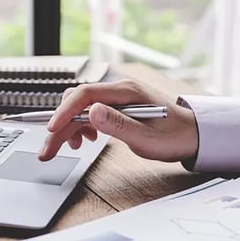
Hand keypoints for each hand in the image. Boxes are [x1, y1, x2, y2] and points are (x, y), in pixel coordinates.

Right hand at [38, 80, 198, 162]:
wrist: (191, 134)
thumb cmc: (174, 136)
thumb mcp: (146, 138)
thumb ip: (118, 125)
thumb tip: (92, 112)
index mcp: (126, 92)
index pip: (85, 94)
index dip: (64, 112)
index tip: (52, 130)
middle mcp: (118, 90)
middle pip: (77, 102)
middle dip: (59, 126)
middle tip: (48, 151)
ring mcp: (116, 97)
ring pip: (80, 108)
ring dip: (68, 127)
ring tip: (69, 148)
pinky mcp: (116, 106)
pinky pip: (89, 111)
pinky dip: (80, 126)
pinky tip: (83, 139)